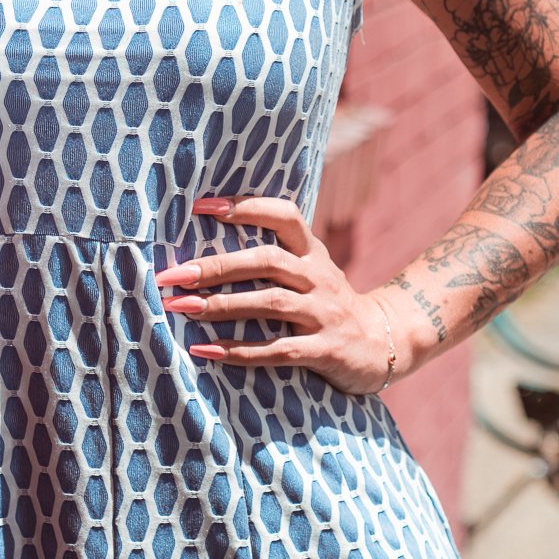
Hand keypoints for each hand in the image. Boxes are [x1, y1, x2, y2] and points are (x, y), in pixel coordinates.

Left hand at [156, 194, 400, 398]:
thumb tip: (206, 247)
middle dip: (217, 266)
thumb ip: (274, 257)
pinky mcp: (325, 350)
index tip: (201, 207)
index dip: (244, 207)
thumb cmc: (329, 304)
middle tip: (174, 274)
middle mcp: (319, 278)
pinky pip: (278, 350)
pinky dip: (239, 351)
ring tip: (181, 307)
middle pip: (267, 261)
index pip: (283, 215)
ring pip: (270, 303)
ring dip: (222, 305)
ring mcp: (324, 313)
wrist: (384, 343)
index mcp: (312, 253)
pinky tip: (206, 350)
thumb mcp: (311, 271)